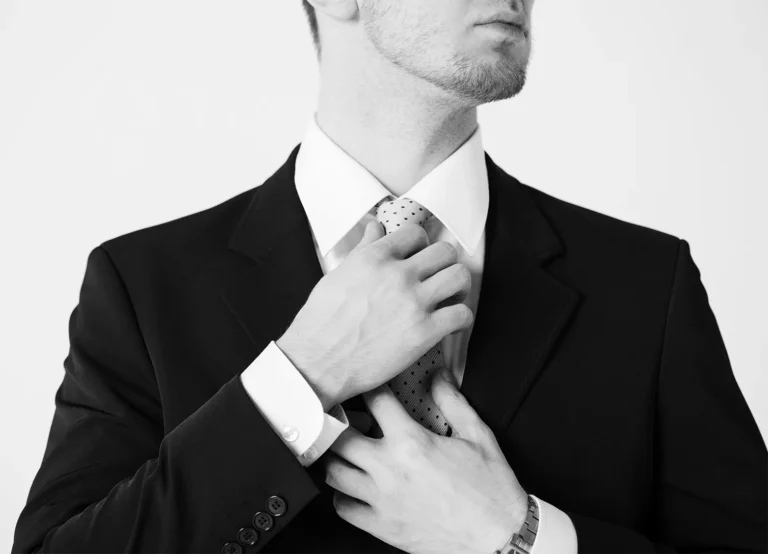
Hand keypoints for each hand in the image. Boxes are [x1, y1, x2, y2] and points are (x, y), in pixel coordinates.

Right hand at [277, 220, 473, 410]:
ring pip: (460, 277)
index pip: (415, 234)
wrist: (317, 361)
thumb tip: (376, 227)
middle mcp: (398, 275)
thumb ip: (363, 249)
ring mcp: (413, 303)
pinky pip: (462, 314)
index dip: (421, 245)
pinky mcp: (424, 332)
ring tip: (450, 298)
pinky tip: (450, 325)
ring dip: (458, 287)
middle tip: (438, 278)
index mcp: (375, 258)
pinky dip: (461, 319)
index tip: (419, 258)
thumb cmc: (322, 321)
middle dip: (443, 264)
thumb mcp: (339, 274)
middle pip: (444, 252)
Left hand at [324, 369, 527, 553]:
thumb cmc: (491, 490)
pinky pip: (342, 507)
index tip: (371, 386)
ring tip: (346, 451)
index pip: (376, 401)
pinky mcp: (381, 526)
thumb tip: (438, 376)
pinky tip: (353, 486)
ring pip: (333, 472)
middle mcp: (389, 469)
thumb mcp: (477, 435)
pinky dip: (341, 494)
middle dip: (341, 422)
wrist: (498, 538)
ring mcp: (381, 500)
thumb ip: (452, 401)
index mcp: (411, 443)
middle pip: (341, 436)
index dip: (372, 387)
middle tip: (347, 417)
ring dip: (336, 458)